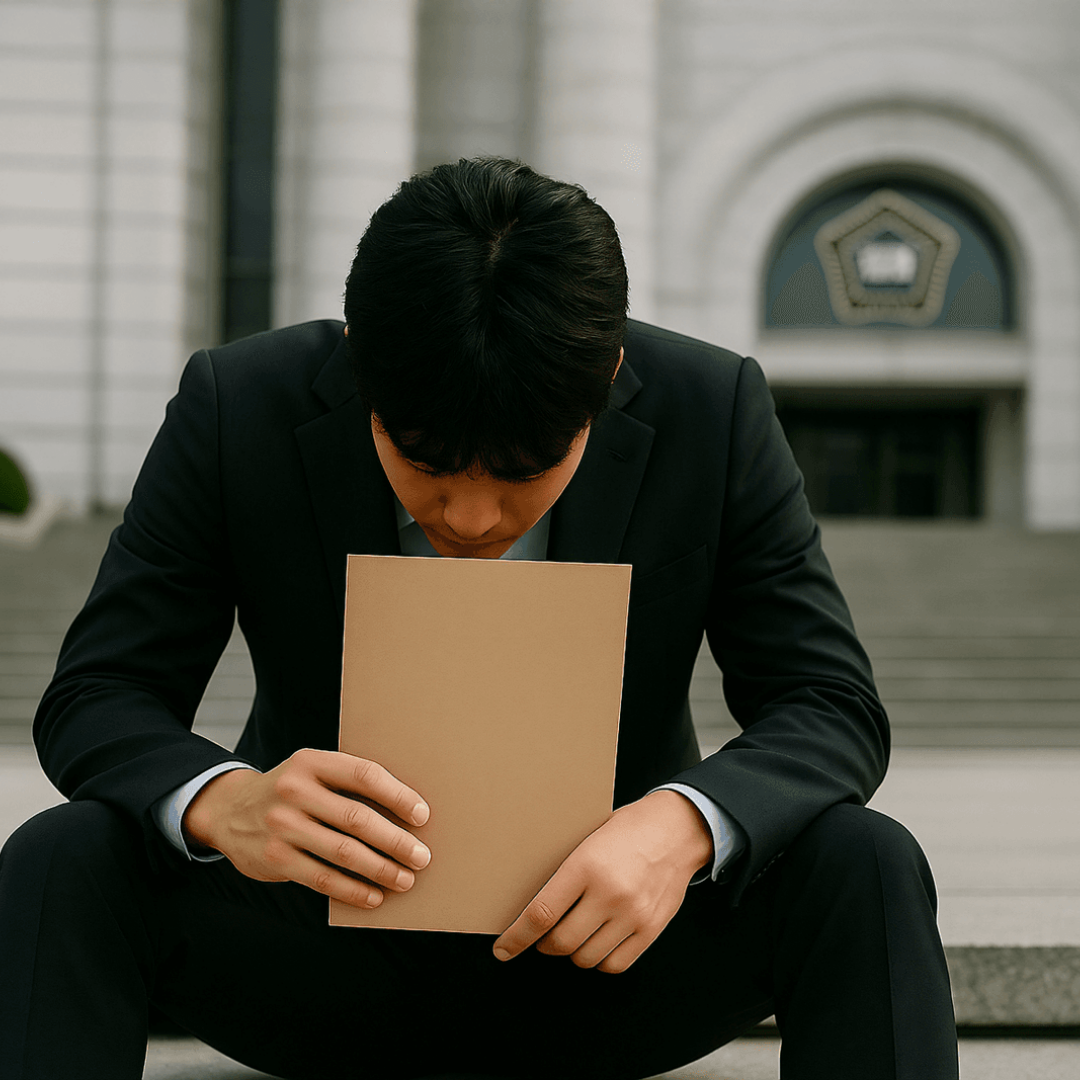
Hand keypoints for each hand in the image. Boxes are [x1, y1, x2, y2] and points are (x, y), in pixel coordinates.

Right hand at [183, 748, 431, 908]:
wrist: (230, 811)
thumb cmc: (291, 792)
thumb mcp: (312, 773)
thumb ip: (348, 784)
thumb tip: (406, 813)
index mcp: (311, 762)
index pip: (364, 775)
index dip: (398, 796)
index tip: (422, 816)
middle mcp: (294, 791)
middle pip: (357, 818)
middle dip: (396, 841)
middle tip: (421, 856)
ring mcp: (281, 826)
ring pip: (343, 852)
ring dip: (380, 869)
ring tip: (405, 879)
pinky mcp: (274, 859)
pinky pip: (323, 878)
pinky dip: (353, 890)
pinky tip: (374, 896)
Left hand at [492, 790, 712, 972]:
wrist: (678, 828)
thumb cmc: (629, 829)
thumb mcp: (589, 837)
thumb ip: (566, 871)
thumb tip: (531, 904)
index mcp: (587, 865)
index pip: (542, 914)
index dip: (517, 937)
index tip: (504, 949)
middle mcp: (610, 893)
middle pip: (561, 943)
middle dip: (544, 944)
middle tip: (544, 935)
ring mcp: (633, 914)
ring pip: (586, 958)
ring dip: (573, 952)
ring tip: (575, 933)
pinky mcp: (651, 929)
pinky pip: (615, 964)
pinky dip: (600, 960)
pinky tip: (598, 942)